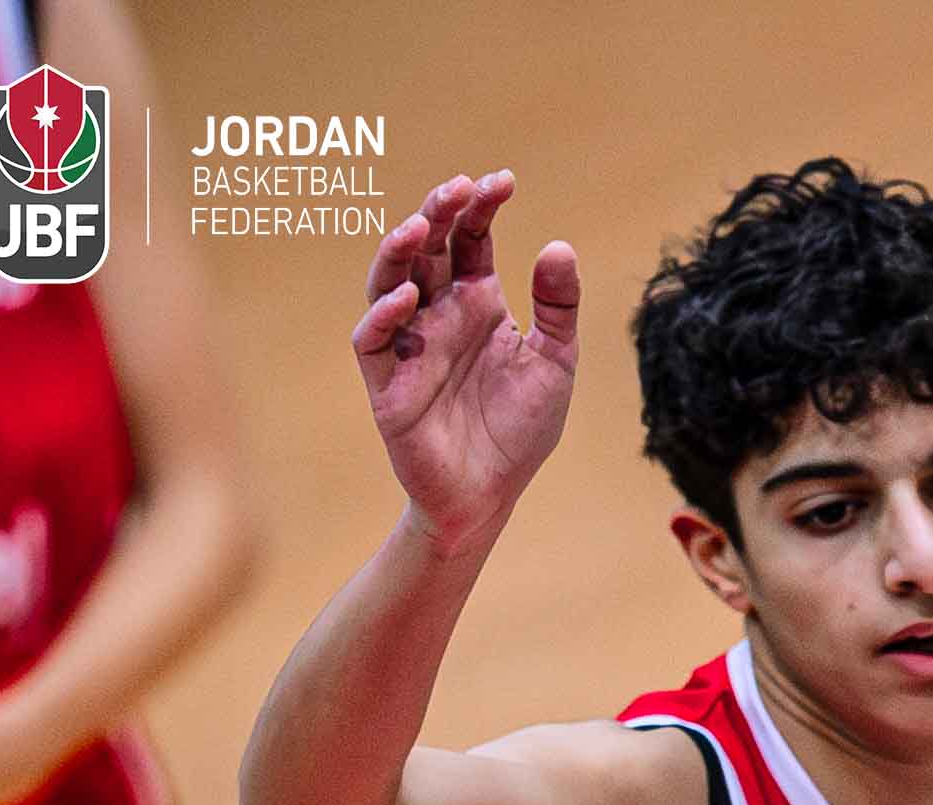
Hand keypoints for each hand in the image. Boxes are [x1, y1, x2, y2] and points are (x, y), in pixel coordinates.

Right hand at [353, 171, 579, 548]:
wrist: (490, 494)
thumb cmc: (519, 429)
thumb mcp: (554, 363)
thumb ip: (558, 308)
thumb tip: (559, 245)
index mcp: (477, 301)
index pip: (471, 239)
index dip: (481, 206)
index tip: (503, 182)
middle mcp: (438, 312)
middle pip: (427, 247)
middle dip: (439, 212)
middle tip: (459, 189)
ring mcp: (409, 342)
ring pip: (388, 280)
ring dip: (399, 251)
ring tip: (421, 227)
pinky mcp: (386, 380)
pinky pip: (372, 339)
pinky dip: (385, 314)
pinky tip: (408, 296)